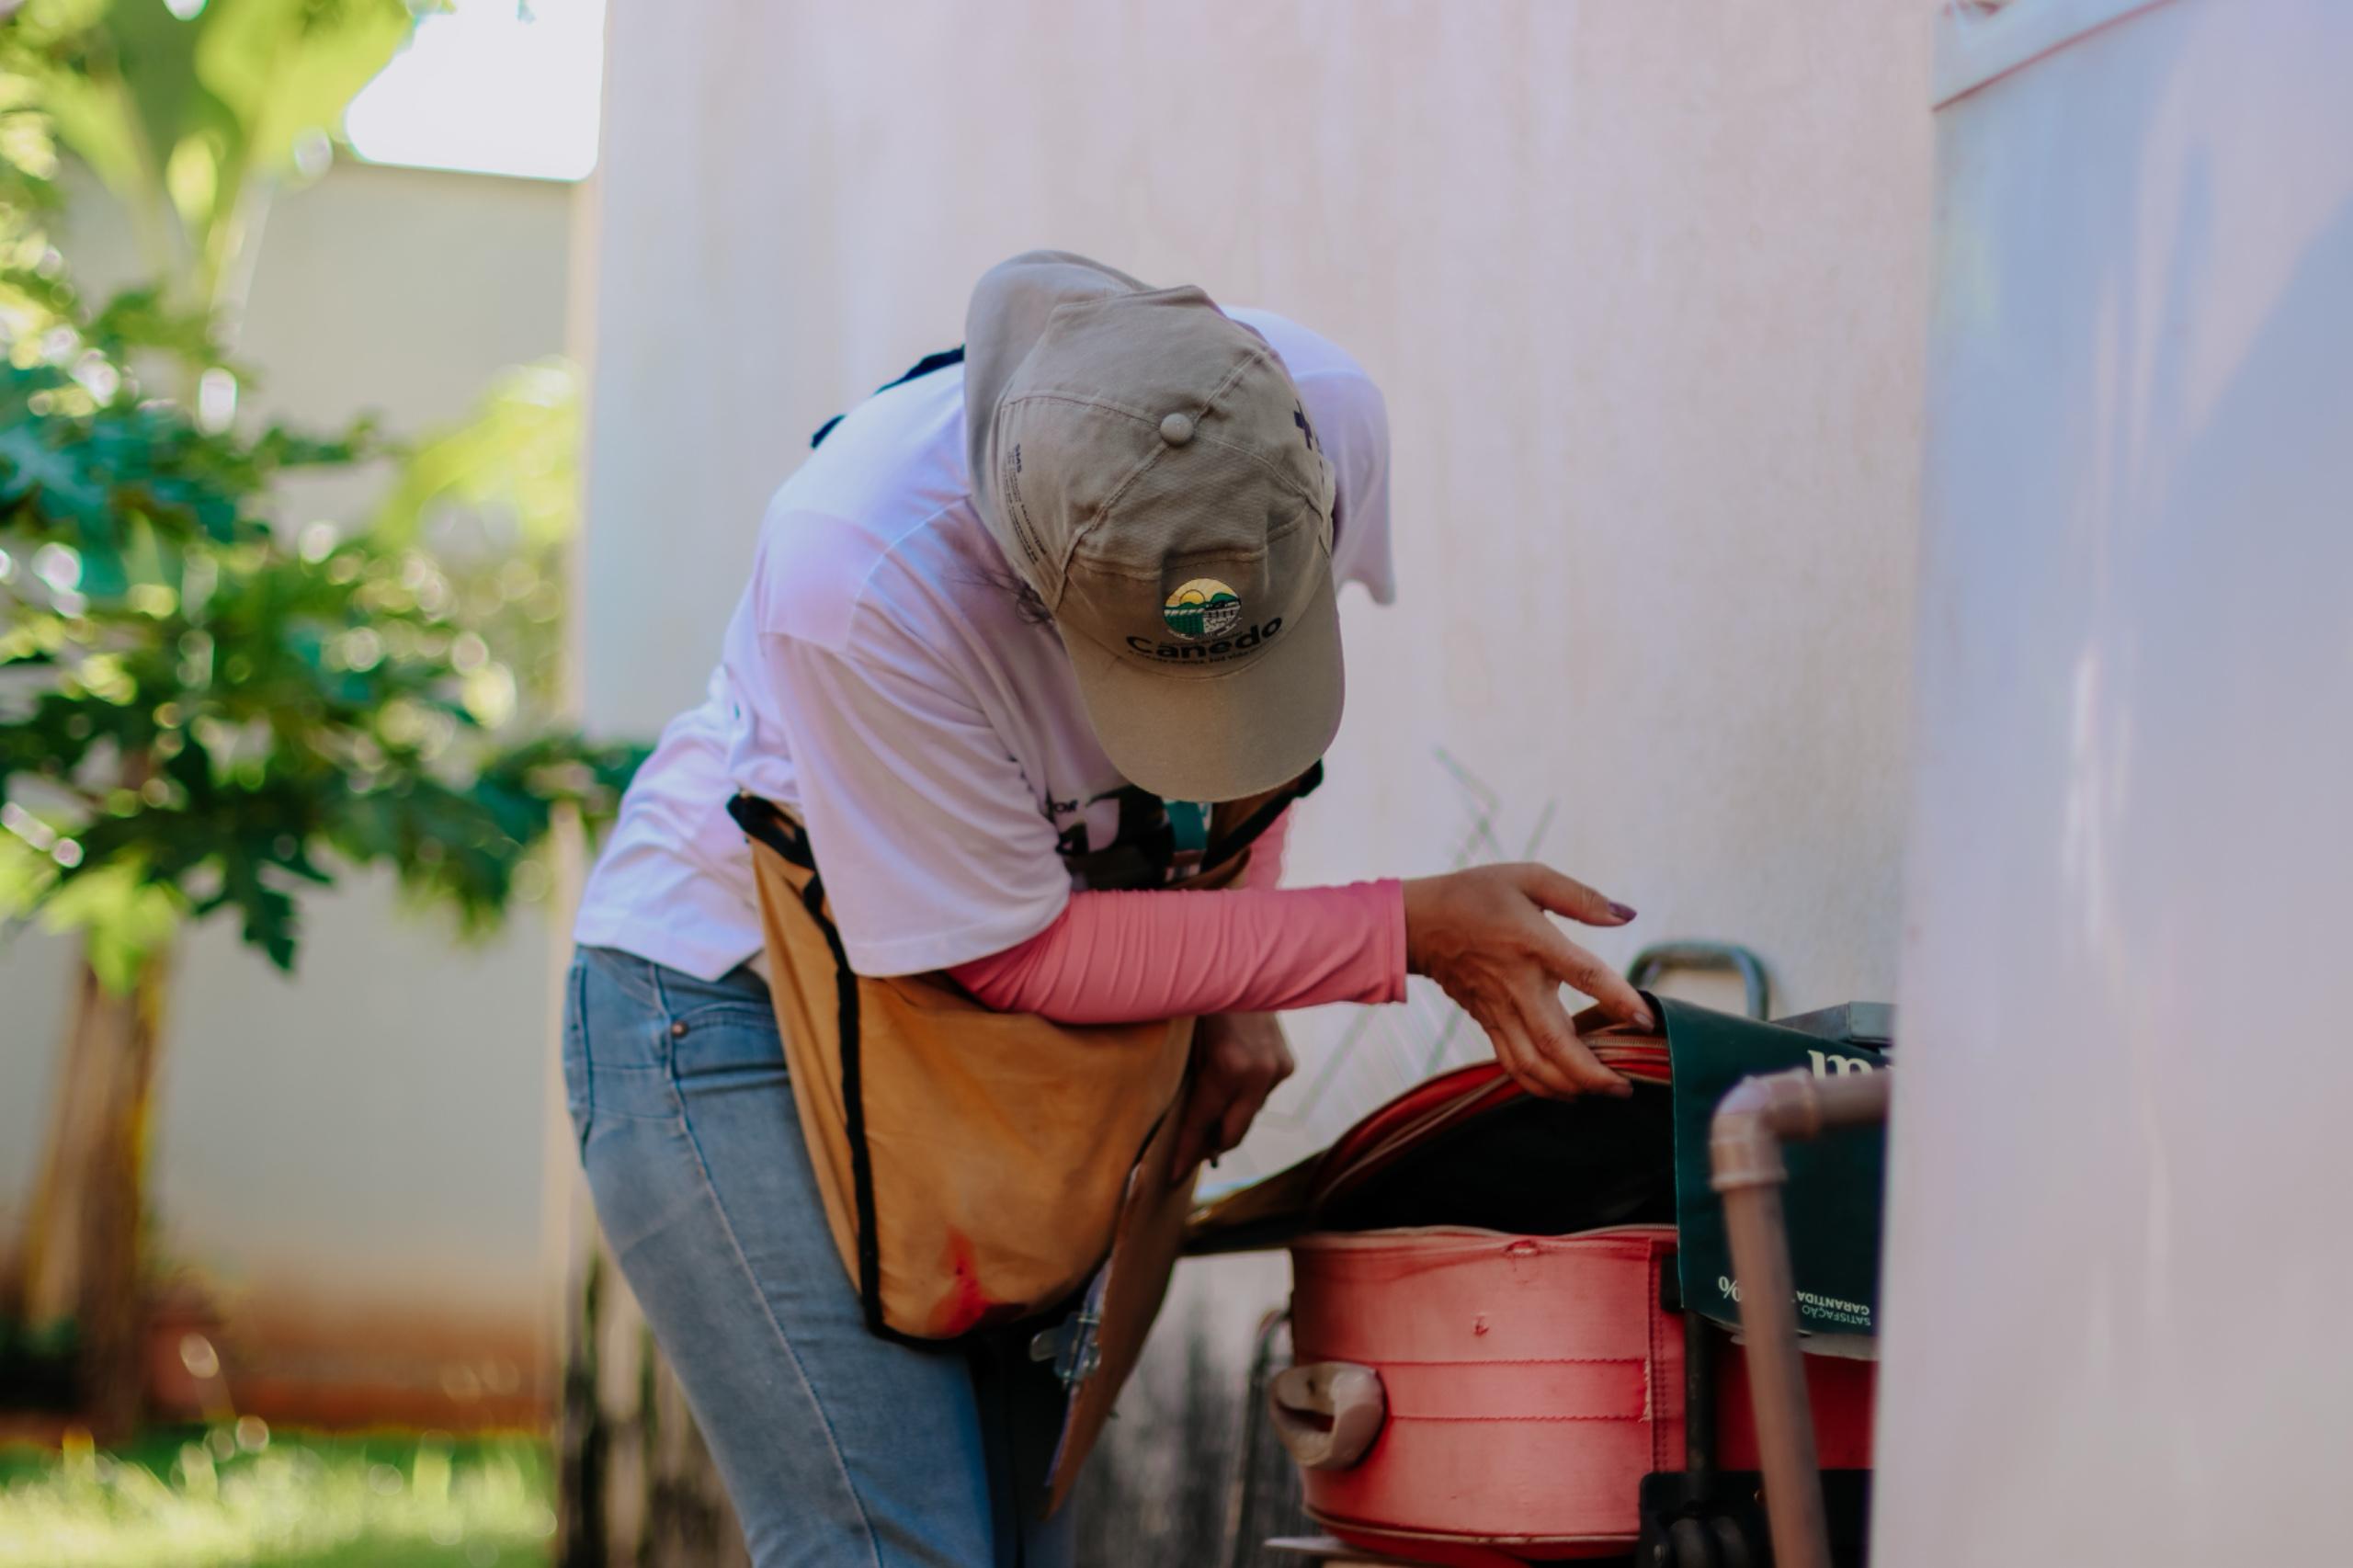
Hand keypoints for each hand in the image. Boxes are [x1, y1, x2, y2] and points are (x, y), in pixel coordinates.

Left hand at [1171, 1012, 1293, 1182]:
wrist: (1245, 962)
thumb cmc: (1200, 996)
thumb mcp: (1184, 1037)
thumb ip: (1186, 1077)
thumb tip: (1179, 1118)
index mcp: (1229, 1067)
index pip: (1203, 1122)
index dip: (1186, 1150)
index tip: (1173, 1173)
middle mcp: (1259, 1074)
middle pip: (1233, 1132)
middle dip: (1209, 1147)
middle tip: (1187, 1158)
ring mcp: (1277, 1069)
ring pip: (1248, 1114)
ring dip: (1227, 1119)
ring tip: (1204, 1124)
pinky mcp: (1286, 1064)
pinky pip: (1260, 1094)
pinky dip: (1242, 1096)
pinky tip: (1226, 1091)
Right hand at [1402, 864, 1653, 1100]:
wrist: (1417, 923)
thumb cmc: (1475, 894)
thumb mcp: (1529, 878)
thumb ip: (1580, 898)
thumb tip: (1626, 914)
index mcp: (1533, 943)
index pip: (1584, 976)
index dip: (1618, 999)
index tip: (1646, 1020)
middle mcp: (1517, 983)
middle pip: (1556, 1042)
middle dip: (1594, 1073)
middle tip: (1626, 1087)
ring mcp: (1499, 1008)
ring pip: (1534, 1063)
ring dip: (1569, 1086)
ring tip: (1603, 1093)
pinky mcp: (1486, 1022)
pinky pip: (1513, 1063)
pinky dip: (1539, 1085)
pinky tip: (1565, 1091)